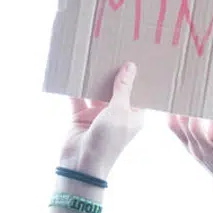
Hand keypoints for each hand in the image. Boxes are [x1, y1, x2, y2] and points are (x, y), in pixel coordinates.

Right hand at [58, 62, 144, 178]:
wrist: (81, 165)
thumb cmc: (107, 141)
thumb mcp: (119, 111)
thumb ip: (123, 88)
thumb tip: (130, 67)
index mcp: (133, 116)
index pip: (138, 92)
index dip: (137, 76)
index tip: (138, 55)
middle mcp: (117, 114)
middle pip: (116, 89)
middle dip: (114, 72)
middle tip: (115, 47)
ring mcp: (98, 115)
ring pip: (96, 91)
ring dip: (94, 77)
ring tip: (95, 54)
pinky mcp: (80, 116)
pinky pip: (77, 98)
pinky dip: (75, 87)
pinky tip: (74, 70)